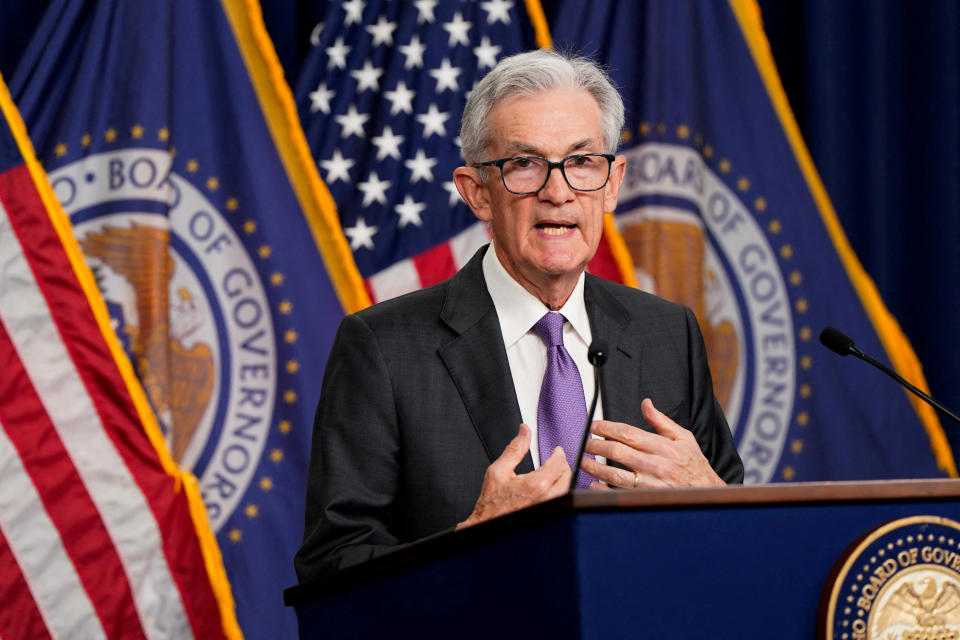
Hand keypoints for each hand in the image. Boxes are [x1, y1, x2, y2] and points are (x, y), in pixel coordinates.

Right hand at [456, 424, 571, 529]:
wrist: (486, 527)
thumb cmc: (491, 504)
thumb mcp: (499, 470)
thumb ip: (515, 448)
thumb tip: (524, 431)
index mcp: (536, 484)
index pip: (559, 463)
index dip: (559, 454)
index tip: (557, 451)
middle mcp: (546, 498)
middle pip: (567, 476)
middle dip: (563, 465)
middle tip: (556, 460)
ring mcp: (549, 509)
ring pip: (567, 490)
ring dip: (562, 479)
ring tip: (554, 473)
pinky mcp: (548, 517)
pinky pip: (561, 501)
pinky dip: (560, 492)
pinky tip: (550, 489)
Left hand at [580, 398, 724, 488]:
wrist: (709, 494)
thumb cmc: (695, 465)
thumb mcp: (683, 438)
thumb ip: (661, 421)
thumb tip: (645, 403)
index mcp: (664, 447)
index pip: (628, 433)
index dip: (607, 428)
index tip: (594, 426)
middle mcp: (657, 465)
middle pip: (618, 451)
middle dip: (596, 445)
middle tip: (585, 442)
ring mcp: (652, 484)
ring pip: (616, 474)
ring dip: (595, 467)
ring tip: (583, 461)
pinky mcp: (648, 499)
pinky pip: (620, 494)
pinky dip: (604, 490)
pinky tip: (593, 484)